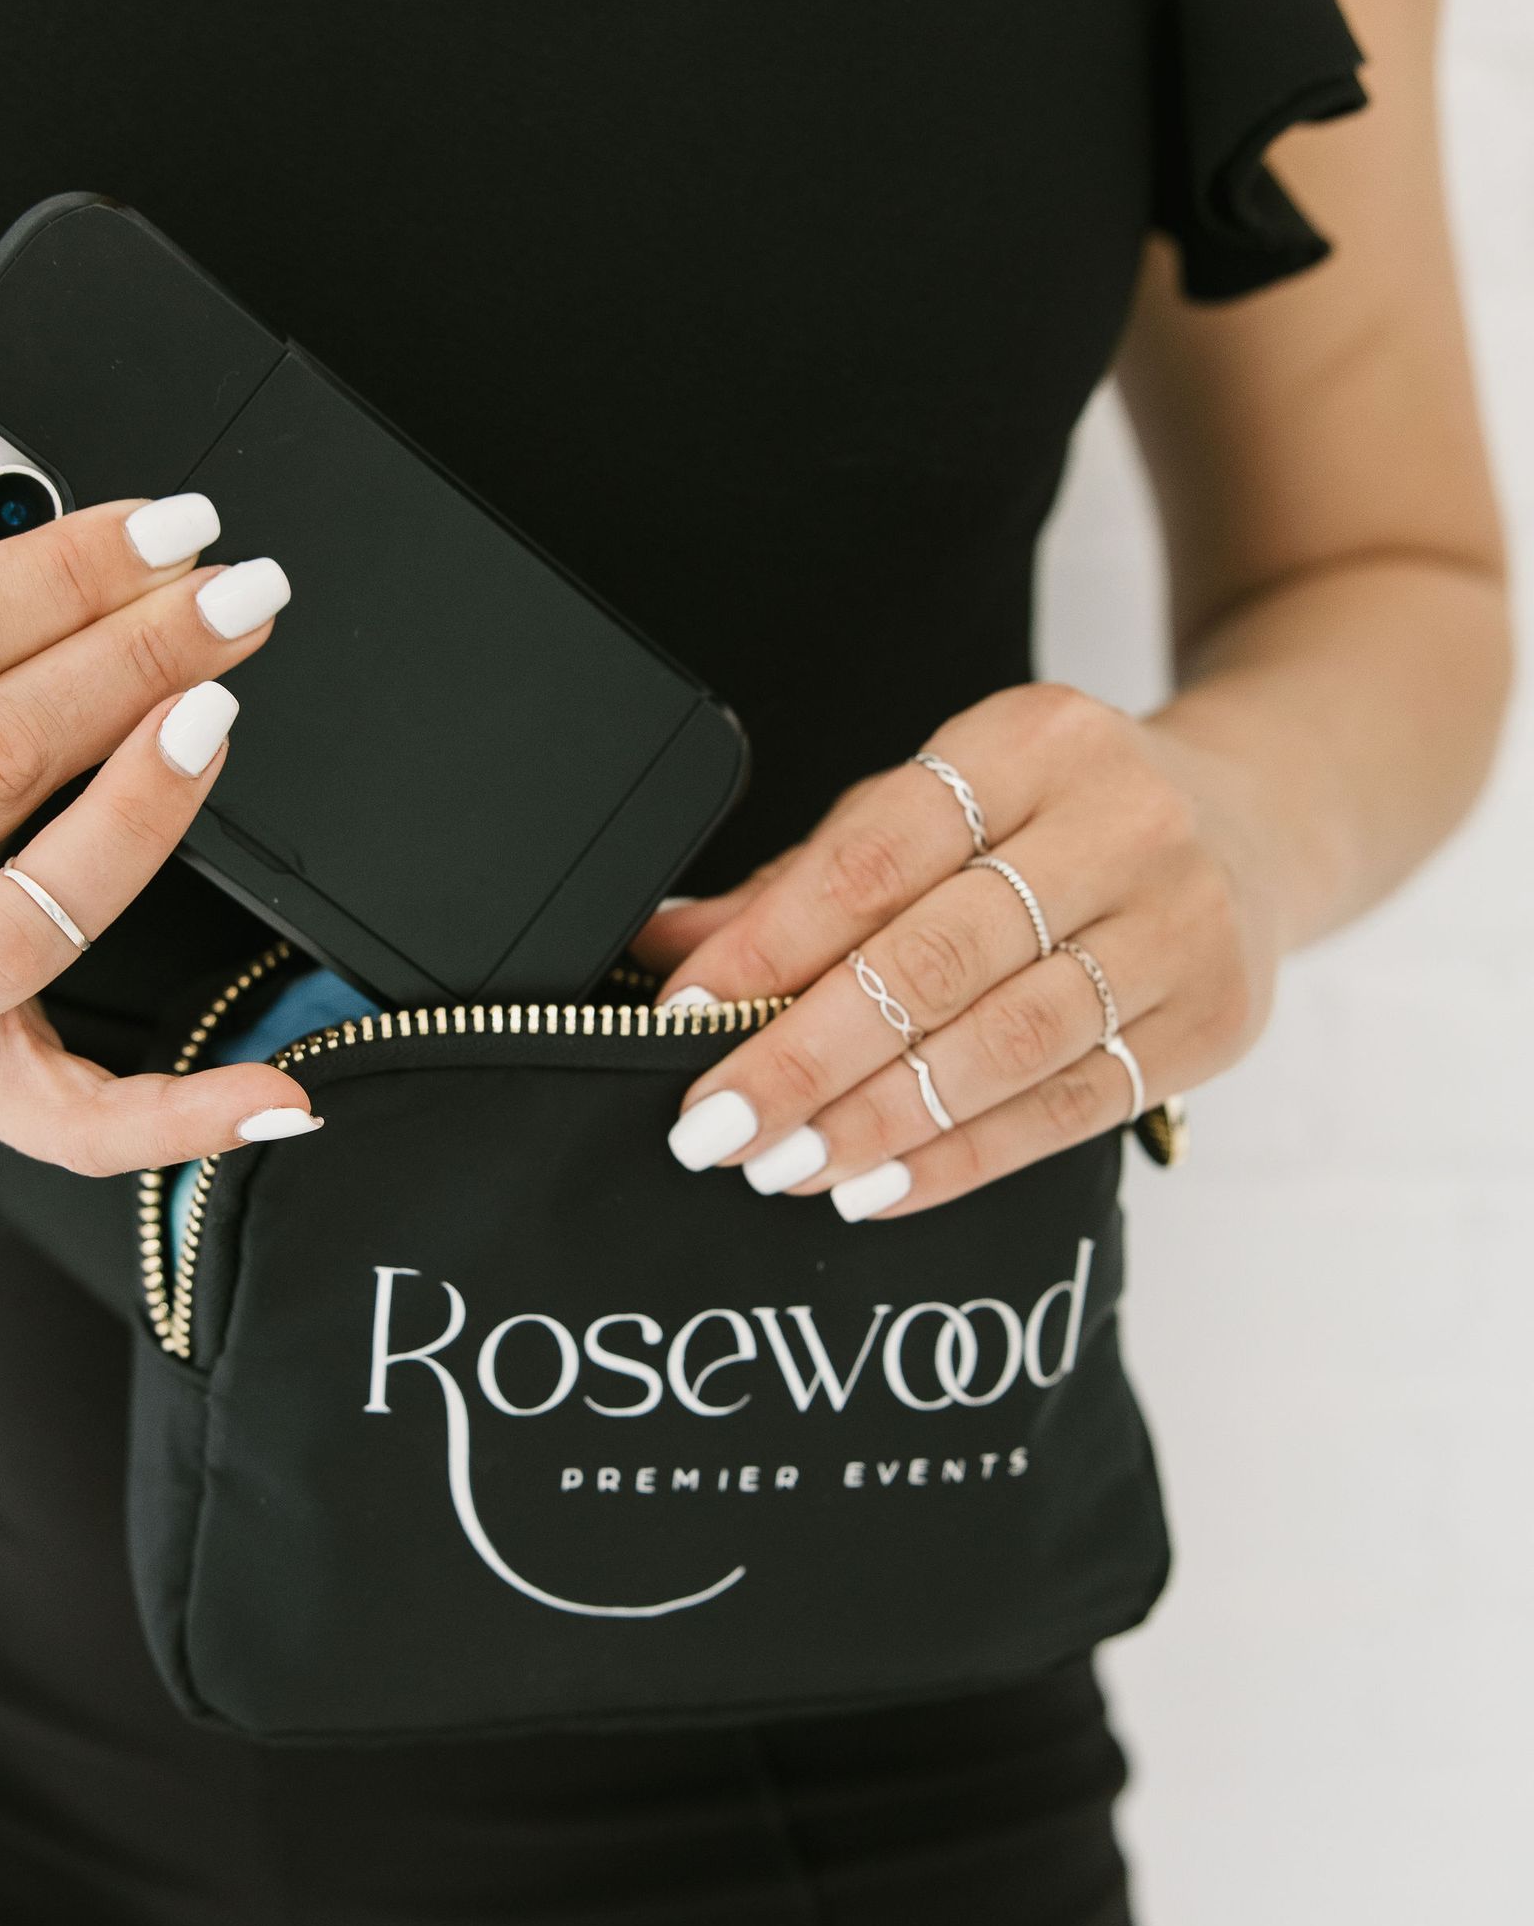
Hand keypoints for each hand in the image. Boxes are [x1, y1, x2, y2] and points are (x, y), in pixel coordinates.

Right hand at [0, 495, 318, 1171]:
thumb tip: (107, 572)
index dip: (51, 578)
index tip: (162, 532)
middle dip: (129, 660)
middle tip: (231, 595)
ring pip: (42, 908)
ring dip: (152, 800)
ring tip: (221, 708)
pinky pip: (86, 1122)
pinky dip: (190, 1110)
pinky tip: (282, 1086)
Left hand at [637, 682, 1280, 1216]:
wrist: (1257, 824)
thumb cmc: (1057, 820)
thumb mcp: (933, 810)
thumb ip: (803, 885)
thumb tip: (667, 949)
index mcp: (1031, 742)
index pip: (878, 855)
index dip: (773, 945)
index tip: (686, 1017)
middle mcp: (1121, 822)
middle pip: (938, 960)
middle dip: (809, 1056)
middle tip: (719, 1125)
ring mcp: (1181, 924)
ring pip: (1006, 1046)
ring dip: (879, 1121)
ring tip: (786, 1165)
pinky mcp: (1214, 1020)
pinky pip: (1068, 1108)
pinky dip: (961, 1157)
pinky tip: (879, 1183)